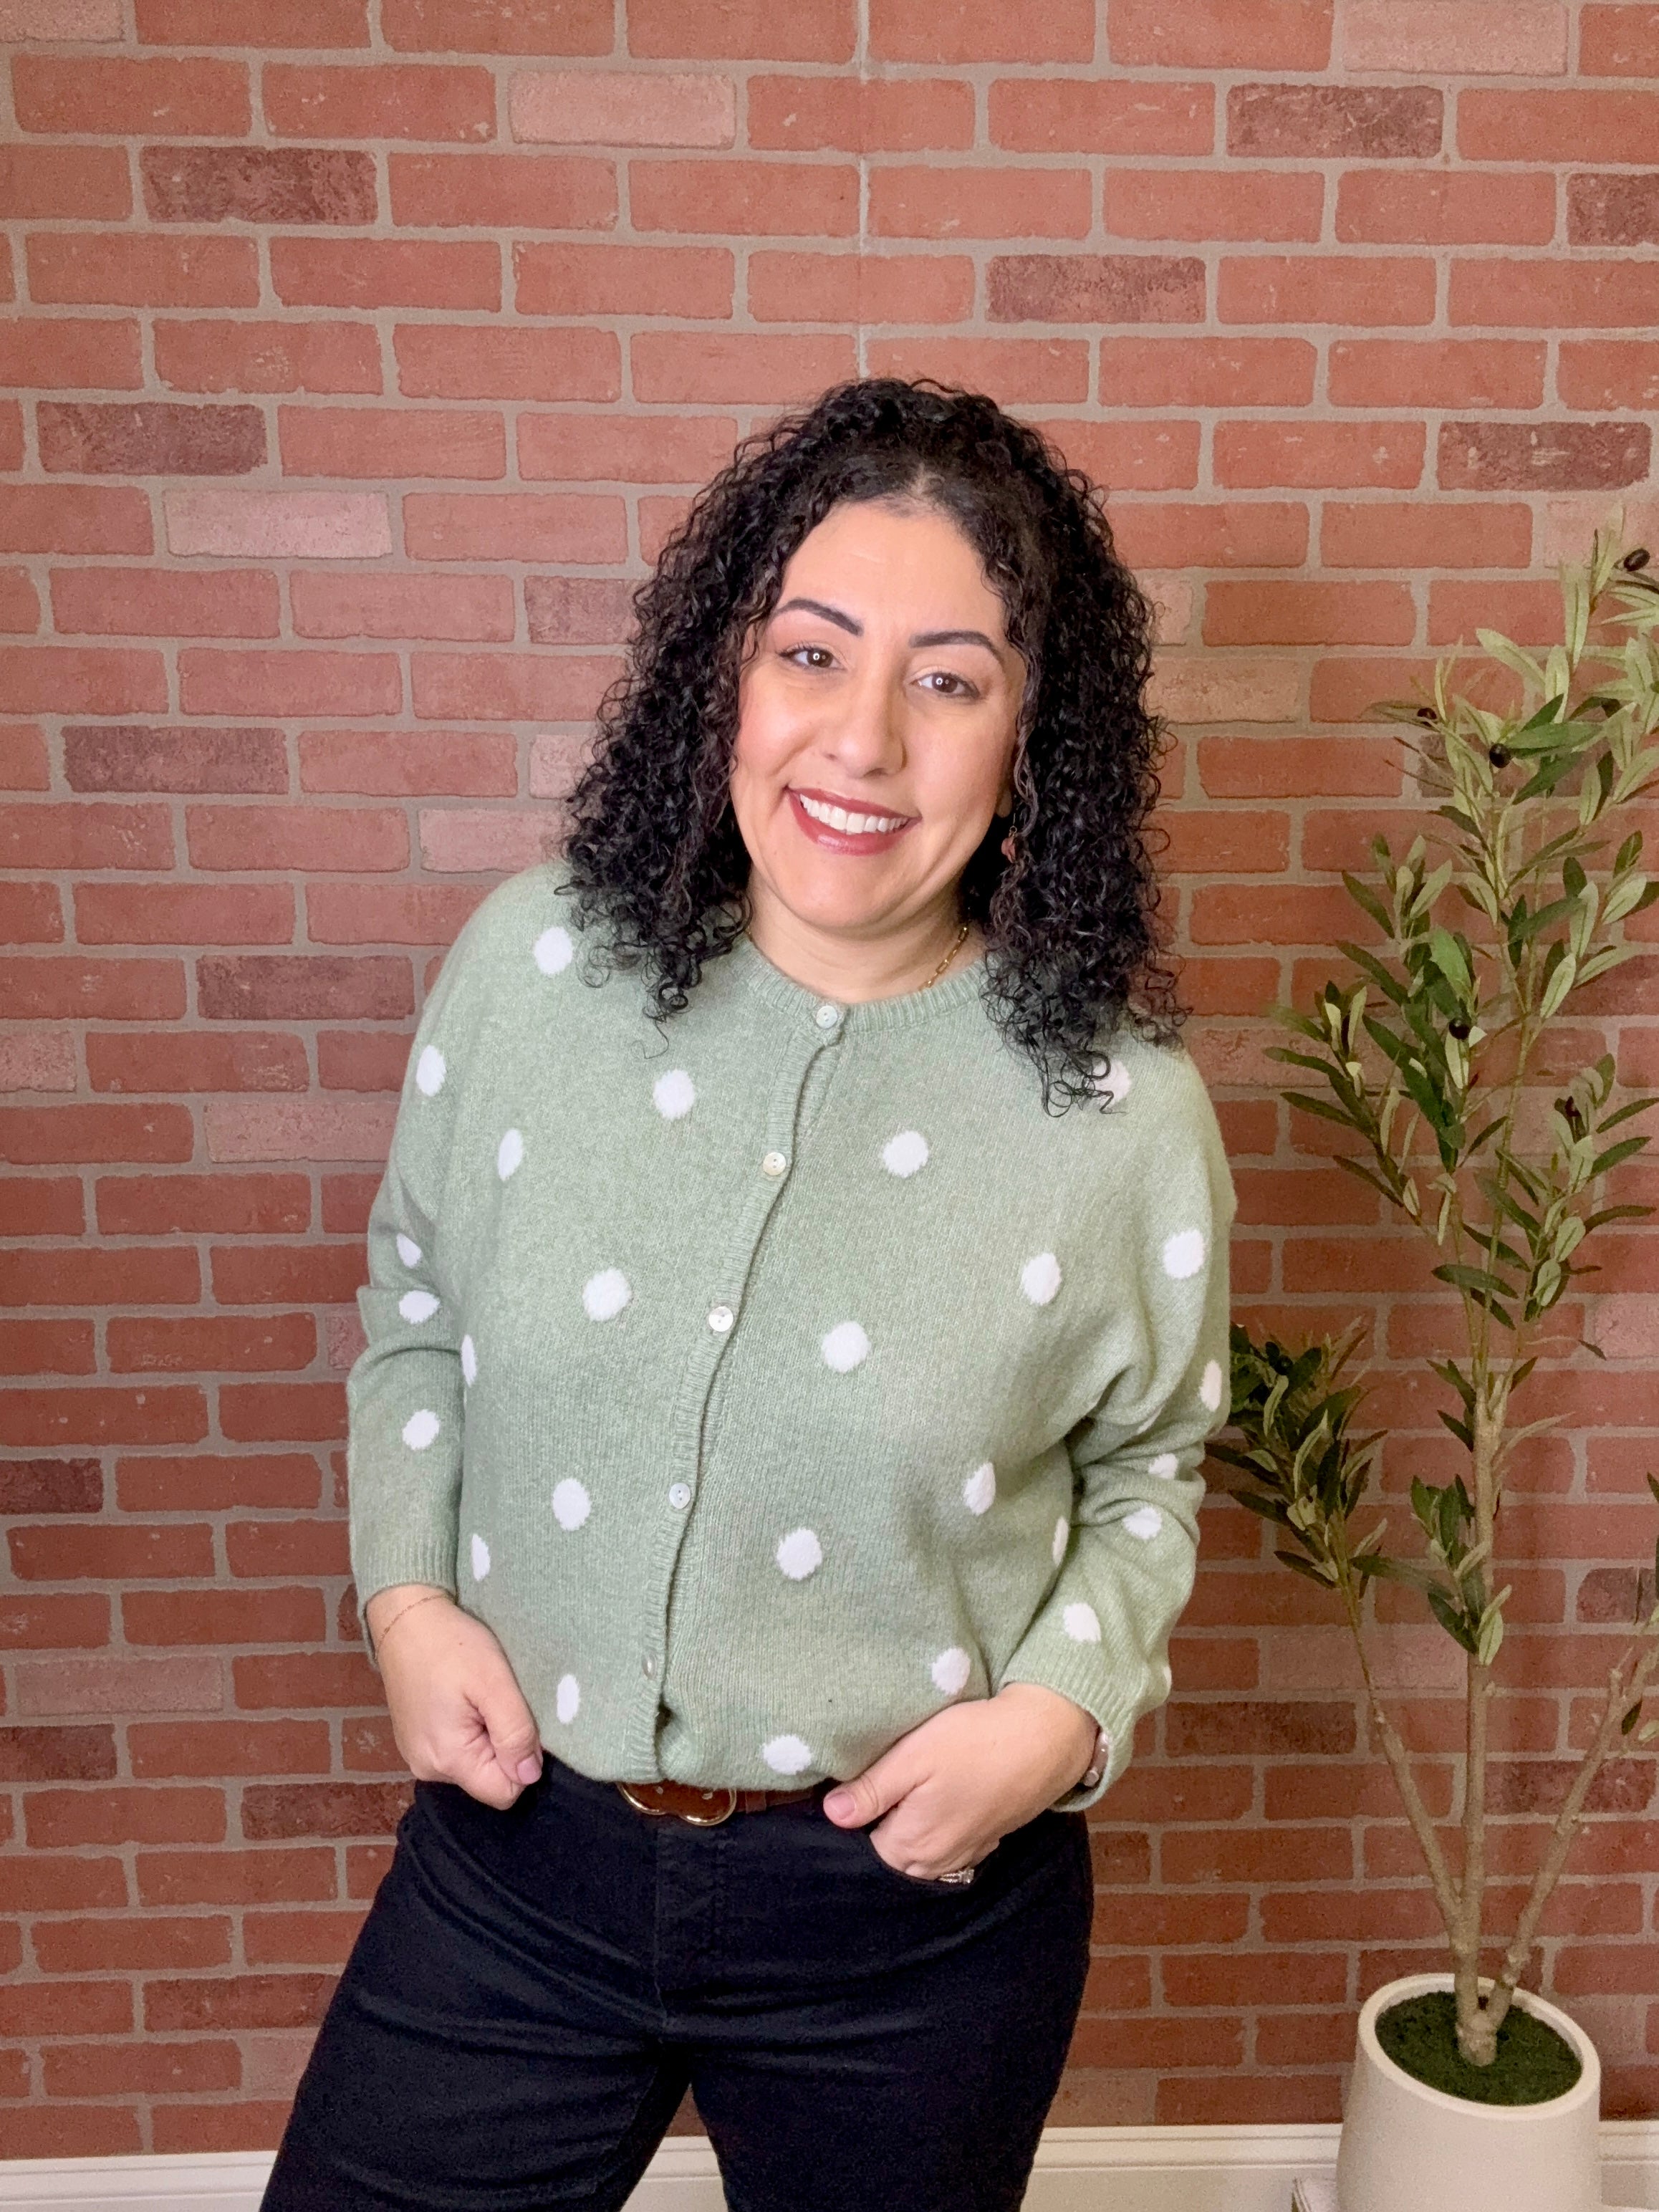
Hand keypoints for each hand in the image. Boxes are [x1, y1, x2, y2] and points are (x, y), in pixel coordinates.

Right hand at [365, 1584, 544, 1809]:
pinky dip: (468, 1728)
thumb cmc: (452, 1645)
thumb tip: (529, 1778)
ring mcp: (417, 1755)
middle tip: (496, 1700)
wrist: (405, 1617)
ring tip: (478, 1695)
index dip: (522, 1760)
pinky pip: (455, 1749)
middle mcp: (426, 1769)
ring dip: (486, 1735)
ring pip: (474, 1763)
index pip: (504, 1793)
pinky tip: (463, 1697)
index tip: (517, 1720)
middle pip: (488, 1779)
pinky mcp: (415, 1739)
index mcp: (447, 1761)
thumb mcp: (494, 1683)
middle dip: (503, 1745)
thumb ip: (515, 1733)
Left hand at [820, 1683, 1097, 1878]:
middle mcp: (937, 1860)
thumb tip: (832, 1814)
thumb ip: (871, 1790)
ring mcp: (967, 1852)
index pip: (862, 1848)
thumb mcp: (912, 1756)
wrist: (1045, 1739)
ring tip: (906, 1795)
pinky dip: (937, 1834)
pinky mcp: (988, 1838)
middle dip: (879, 1831)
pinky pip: (949, 1850)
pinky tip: (938, 1805)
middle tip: (877, 1787)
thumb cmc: (974, 1742)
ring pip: (920, 1858)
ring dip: (908, 1834)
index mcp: (911, 1844)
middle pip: (891, 1858)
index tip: (854, 1788)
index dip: (855, 1818)